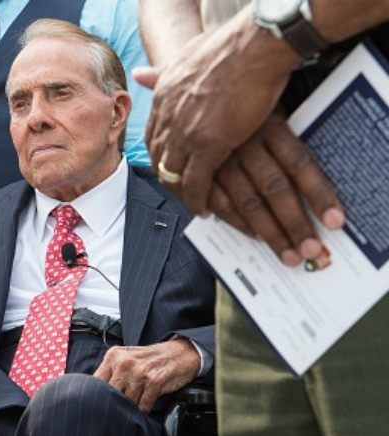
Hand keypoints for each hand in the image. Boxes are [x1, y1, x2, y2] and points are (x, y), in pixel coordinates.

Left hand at [93, 338, 199, 411]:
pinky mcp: (154, 381)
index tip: (100, 404)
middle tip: (119, 410)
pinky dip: (144, 410)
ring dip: (131, 408)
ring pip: (127, 401)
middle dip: (115, 404)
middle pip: (111, 393)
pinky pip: (143, 405)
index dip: (97, 396)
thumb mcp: (126, 360)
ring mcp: (140, 371)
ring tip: (134, 408)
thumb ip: (111, 373)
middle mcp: (125, 362)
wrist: (179, 353)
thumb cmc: (149, 360)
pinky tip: (145, 407)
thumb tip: (94, 394)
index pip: (96, 381)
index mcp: (114, 356)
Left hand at [136, 8, 300, 214]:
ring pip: (172, 175)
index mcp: (162, 97)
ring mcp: (185, 133)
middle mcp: (167, 117)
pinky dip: (196, 200)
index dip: (158, 155)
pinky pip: (194, 184)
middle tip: (178, 191)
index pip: (151, 136)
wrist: (254, 45)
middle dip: (166, 178)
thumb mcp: (184, 58)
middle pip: (158, 158)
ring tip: (190, 204)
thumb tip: (139, 74)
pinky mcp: (208, 146)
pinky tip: (203, 208)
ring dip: (179, 194)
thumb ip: (161, 72)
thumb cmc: (229, 46)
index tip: (167, 165)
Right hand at [210, 112, 344, 265]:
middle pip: (275, 188)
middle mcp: (246, 143)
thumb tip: (308, 182)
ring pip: (248, 201)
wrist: (199, 87)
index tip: (333, 220)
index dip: (318, 193)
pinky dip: (235, 221)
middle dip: (294, 223)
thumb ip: (285, 142)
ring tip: (285, 253)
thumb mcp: (271, 111)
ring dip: (268, 231)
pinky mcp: (203, 170)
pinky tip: (252, 235)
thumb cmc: (242, 103)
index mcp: (270, 126)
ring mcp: (222, 159)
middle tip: (308, 250)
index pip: (300, 164)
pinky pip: (219, 202)